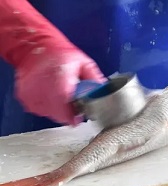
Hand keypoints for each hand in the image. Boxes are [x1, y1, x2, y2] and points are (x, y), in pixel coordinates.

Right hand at [0, 0, 105, 125]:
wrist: (35, 49)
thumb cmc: (61, 55)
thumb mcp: (83, 63)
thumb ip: (94, 78)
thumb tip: (105, 92)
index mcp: (60, 80)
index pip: (65, 108)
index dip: (73, 116)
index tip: (78, 116)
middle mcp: (43, 89)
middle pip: (58, 115)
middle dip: (68, 113)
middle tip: (72, 103)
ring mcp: (32, 95)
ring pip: (50, 114)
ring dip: (58, 110)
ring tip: (60, 94)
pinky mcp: (26, 98)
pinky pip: (41, 110)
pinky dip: (48, 106)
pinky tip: (50, 94)